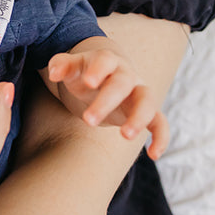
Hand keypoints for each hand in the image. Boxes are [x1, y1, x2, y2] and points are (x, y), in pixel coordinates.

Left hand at [45, 48, 169, 159]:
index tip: (89, 82)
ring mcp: (139, 92)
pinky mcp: (148, 112)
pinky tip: (154, 155)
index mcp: (106, 60)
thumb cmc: (85, 73)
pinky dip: (161, 137)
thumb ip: (62, 66)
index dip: (98, 69)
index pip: (105, 60)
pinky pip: (161, 122)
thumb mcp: (72, 68)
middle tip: (88, 120)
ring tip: (125, 135)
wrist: (106, 77)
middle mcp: (127, 74)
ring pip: (148, 101)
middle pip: (123, 83)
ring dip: (139, 118)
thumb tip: (54, 73)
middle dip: (107, 100)